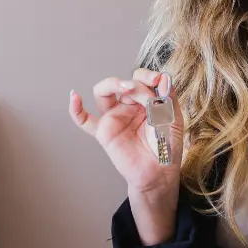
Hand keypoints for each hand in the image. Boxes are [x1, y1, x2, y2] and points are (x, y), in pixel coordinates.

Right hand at [69, 69, 184, 194]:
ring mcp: (115, 117)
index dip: (147, 76)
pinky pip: (84, 120)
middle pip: (123, 83)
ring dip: (112, 84)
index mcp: (146, 100)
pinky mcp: (103, 132)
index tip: (157, 81)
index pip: (141, 78)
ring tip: (126, 88)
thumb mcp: (173, 118)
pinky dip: (75, 109)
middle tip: (146, 95)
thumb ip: (168, 97)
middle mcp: (128, 106)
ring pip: (103, 93)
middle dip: (135, 84)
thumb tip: (163, 77)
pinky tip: (74, 96)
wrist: (158, 172)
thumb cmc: (166, 147)